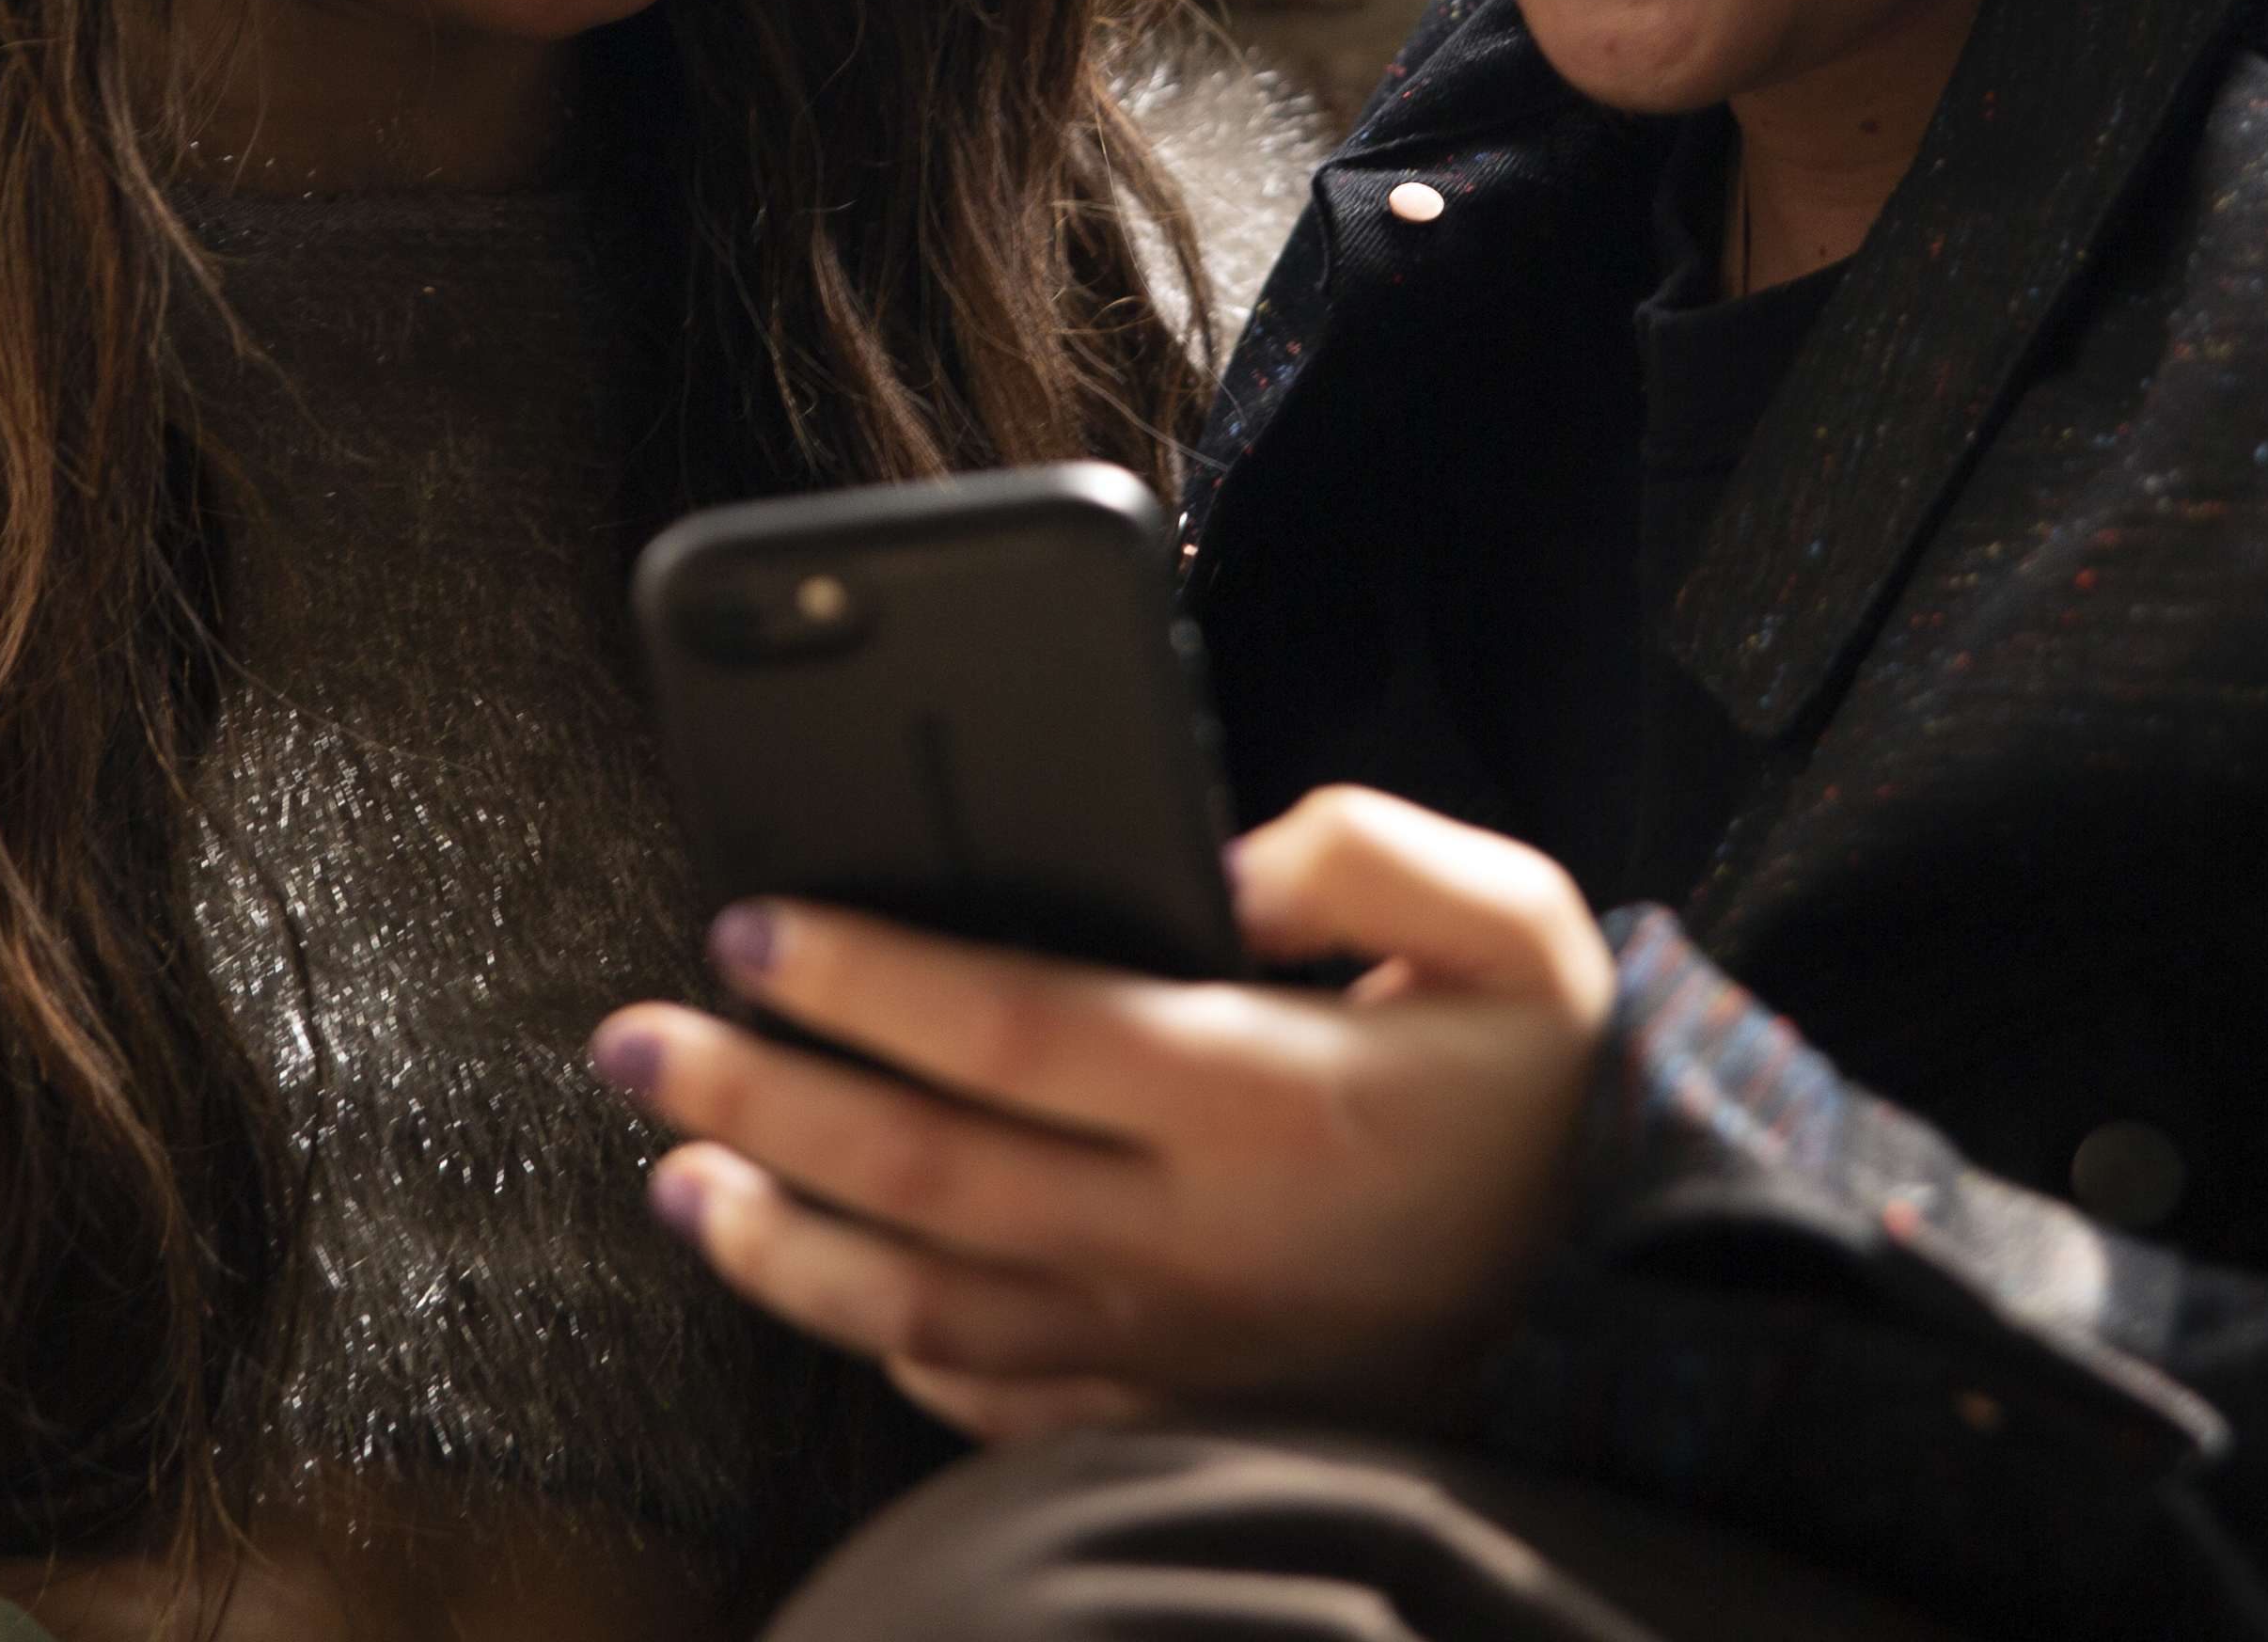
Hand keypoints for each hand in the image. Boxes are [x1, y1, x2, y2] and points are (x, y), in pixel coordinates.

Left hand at [589, 785, 1615, 1440]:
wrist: (1636, 1298)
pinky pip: (994, 1402)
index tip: (748, 925)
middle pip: (922, 1171)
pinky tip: (819, 1285)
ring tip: (674, 1173)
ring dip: (774, 1242)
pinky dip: (885, 1349)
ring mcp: (1177, 1349)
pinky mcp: (1176, 1415)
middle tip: (631, 1036)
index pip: (1014, 1032)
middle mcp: (1199, 1240)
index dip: (866, 981)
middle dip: (753, 1097)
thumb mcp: (1514, 928)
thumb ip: (1364, 853)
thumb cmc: (1551, 1091)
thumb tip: (1212, 856)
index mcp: (1266, 1102)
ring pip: (923, 1308)